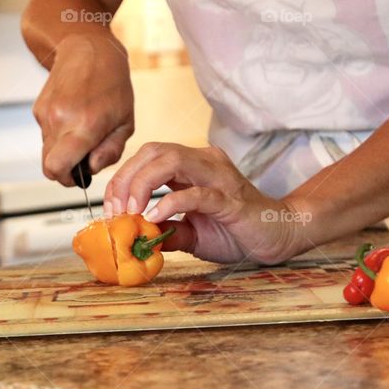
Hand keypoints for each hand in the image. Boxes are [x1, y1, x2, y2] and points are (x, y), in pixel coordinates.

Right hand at [33, 34, 133, 185]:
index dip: (67, 179)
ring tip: (81, 130)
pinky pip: (45, 134)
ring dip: (62, 149)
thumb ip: (110, 152)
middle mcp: (60, 120)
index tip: (78, 176)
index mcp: (85, 126)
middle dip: (64, 169)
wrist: (87, 48)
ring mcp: (46, 114)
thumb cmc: (113, 84)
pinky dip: (57, 134)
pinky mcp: (38, 108)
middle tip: (81, 159)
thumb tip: (91, 169)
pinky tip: (72, 116)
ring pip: (46, 150)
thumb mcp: (126, 122)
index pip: (58, 168)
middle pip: (48, 165)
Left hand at [103, 143, 309, 263]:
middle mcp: (205, 162)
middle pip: (154, 151)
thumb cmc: (235, 231)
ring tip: (131, 211)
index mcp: (192, 166)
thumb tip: (132, 236)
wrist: (278, 235)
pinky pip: (196, 193)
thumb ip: (163, 231)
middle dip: (126, 178)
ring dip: (142, 184)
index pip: (148, 156)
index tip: (110, 207)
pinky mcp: (231, 199)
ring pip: (171, 161)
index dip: (123, 178)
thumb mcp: (189, 233)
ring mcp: (219, 177)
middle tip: (115, 209)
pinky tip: (154, 217)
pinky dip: (170, 202)